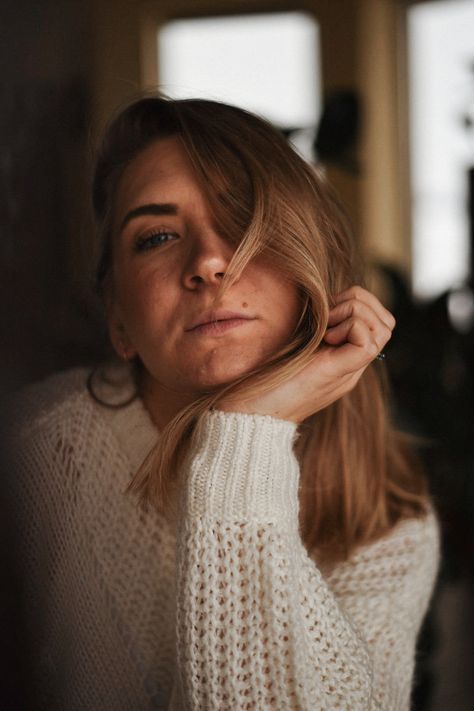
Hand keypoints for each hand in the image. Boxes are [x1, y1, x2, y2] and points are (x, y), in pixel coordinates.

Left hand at [218, 286, 394, 423]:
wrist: (253, 411)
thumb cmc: (264, 378)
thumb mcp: (295, 345)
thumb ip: (314, 329)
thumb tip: (323, 301)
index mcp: (344, 358)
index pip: (378, 322)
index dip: (357, 302)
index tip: (327, 310)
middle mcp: (354, 365)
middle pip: (387, 322)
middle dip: (362, 302)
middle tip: (329, 315)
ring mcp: (351, 371)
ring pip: (383, 327)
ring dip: (354, 312)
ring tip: (327, 327)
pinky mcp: (342, 372)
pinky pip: (368, 340)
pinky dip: (348, 326)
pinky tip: (326, 338)